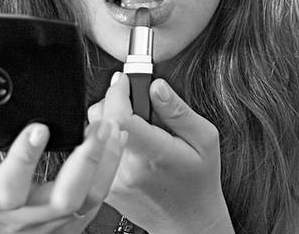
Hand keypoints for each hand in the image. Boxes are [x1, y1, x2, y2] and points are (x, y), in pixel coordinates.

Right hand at [0, 117, 126, 233]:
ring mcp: (52, 222)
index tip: (40, 126)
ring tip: (114, 127)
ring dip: (106, 162)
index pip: (10, 186)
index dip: (25, 158)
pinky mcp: (69, 219)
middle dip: (86, 161)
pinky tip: (119, 140)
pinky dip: (111, 169)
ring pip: (89, 199)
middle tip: (99, 125)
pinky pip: (97, 198)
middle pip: (64, 197)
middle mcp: (26, 216)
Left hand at [88, 73, 234, 233]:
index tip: (125, 80)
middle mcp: (127, 168)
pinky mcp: (104, 185)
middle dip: (113, 100)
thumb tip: (156, 86)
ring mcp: (112, 179)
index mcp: (153, 155)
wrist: (188, 223)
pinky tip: (130, 142)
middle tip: (135, 101)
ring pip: (94, 131)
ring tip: (136, 125)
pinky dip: (108, 135)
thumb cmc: (199, 181)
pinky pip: (95, 147)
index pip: (120, 117)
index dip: (117, 92)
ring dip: (109, 117)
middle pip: (101, 119)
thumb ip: (178, 110)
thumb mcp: (204, 139)